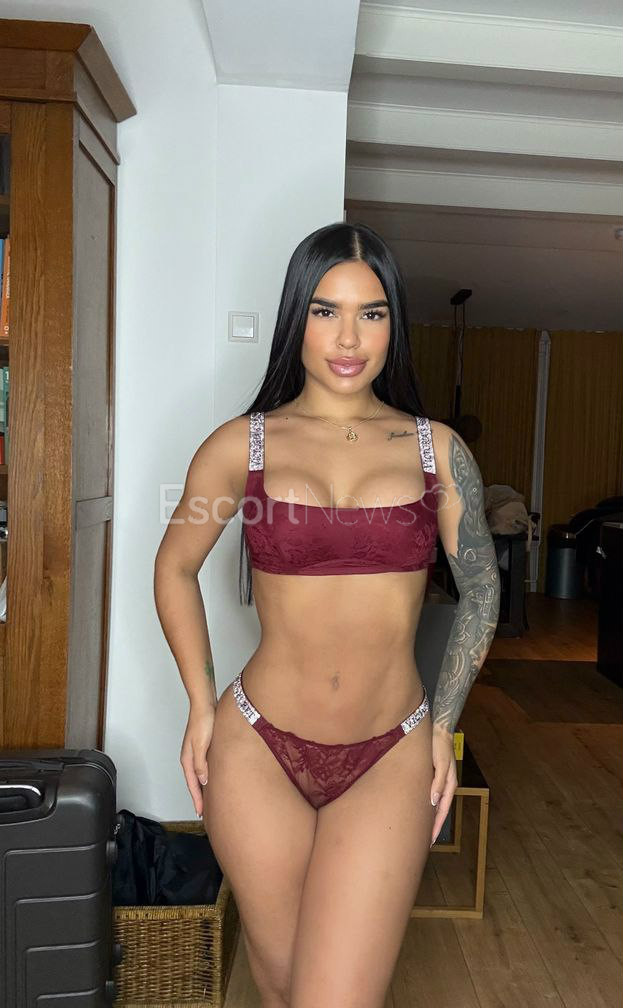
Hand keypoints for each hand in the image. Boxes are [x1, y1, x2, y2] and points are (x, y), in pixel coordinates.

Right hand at [180, 705, 214, 817]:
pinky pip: (203, 767)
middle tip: (204, 811)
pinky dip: (206, 776)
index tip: (201, 812)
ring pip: (198, 775)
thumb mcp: (201, 745)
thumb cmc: (203, 723)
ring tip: (209, 799)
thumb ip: (201, 764)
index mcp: (187, 759)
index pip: (192, 784)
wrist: (205, 705)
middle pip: (193, 782)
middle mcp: (190, 758)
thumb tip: (202, 782)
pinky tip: (213, 779)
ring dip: (202, 787)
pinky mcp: (203, 747)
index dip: (197, 799)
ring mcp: (196, 752)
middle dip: (198, 796)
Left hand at [430, 725, 457, 845]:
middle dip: (433, 826)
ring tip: (421, 830)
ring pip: (434, 804)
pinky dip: (426, 806)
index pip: (442, 811)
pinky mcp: (432, 775)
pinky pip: (430, 795)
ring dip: (429, 817)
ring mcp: (439, 781)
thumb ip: (438, 782)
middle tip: (424, 842)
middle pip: (439, 811)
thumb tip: (434, 801)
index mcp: (449, 784)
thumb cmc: (439, 745)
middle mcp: (444, 785)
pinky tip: (419, 810)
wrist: (437, 729)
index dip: (436, 826)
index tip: (430, 840)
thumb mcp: (440, 763)